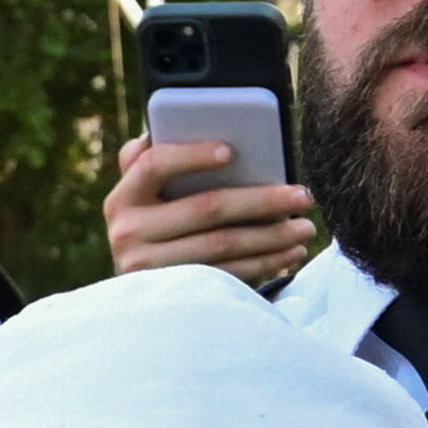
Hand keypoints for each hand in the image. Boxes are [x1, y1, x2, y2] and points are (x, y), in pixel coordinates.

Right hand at [104, 134, 313, 289]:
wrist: (135, 298)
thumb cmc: (154, 224)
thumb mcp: (145, 195)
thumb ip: (157, 162)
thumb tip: (196, 129)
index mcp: (122, 197)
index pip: (154, 165)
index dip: (192, 155)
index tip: (232, 150)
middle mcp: (127, 233)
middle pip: (205, 208)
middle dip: (262, 199)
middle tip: (303, 195)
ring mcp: (149, 268)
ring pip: (222, 245)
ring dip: (272, 236)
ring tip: (305, 227)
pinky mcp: (173, 294)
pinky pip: (227, 275)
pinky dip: (264, 263)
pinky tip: (290, 253)